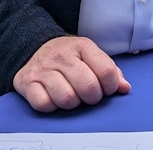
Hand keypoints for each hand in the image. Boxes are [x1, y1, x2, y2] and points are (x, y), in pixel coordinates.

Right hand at [13, 36, 130, 112]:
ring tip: (71, 95)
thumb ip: (109, 71)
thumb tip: (124, 87)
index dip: (111, 86)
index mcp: (83, 46)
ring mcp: (44, 69)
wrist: (34, 48)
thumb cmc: (68, 57)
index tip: (106, 88)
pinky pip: (44, 104)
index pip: (107, 71)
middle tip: (88, 95)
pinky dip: (52, 106)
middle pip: (88, 87)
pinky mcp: (28, 83)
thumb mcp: (90, 56)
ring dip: (72, 103)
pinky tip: (54, 98)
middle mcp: (62, 56)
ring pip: (67, 98)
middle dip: (92, 97)